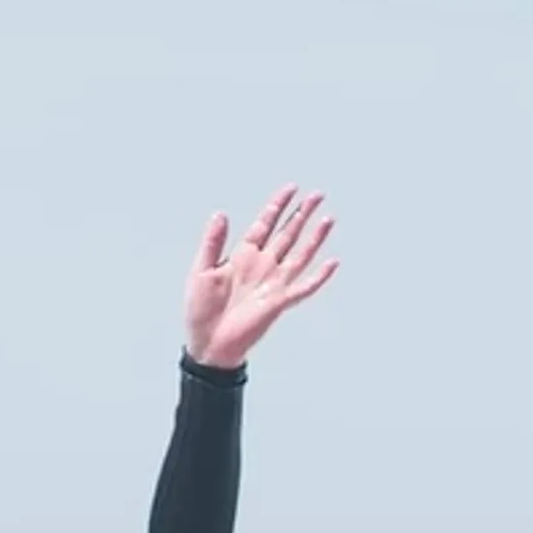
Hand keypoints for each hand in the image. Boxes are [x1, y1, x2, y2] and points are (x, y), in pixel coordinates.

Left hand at [182, 186, 337, 369]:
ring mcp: (273, 283)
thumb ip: (213, 242)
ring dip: (314, 237)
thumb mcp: (201, 269)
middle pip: (287, 234)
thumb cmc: (201, 310)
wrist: (208, 343)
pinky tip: (332, 263)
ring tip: (328, 219)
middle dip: (302, 213)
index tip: (291, 188)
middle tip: (318, 195)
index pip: (266, 224)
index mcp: (243, 255)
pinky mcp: (279, 303)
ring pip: (299, 255)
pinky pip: (304, 288)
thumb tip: (221, 214)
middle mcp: (262, 266)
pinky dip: (319, 277)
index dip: (278, 205)